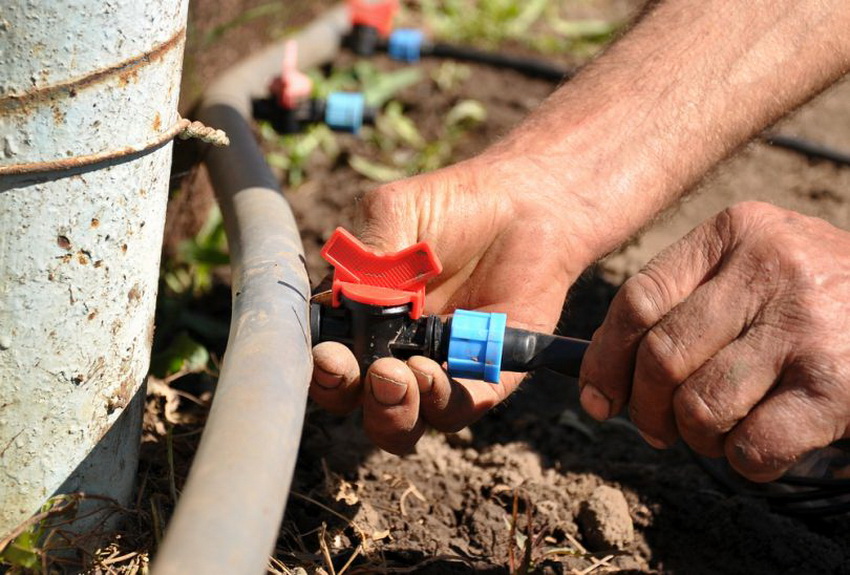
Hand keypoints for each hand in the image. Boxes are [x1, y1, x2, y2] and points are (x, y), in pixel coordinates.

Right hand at [309, 153, 590, 453]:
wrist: (525, 202)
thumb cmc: (453, 205)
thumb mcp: (395, 212)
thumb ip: (367, 255)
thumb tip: (345, 302)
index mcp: (360, 317)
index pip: (326, 357)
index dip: (320, 368)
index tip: (329, 355)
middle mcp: (392, 351)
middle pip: (356, 401)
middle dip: (350, 395)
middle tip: (367, 370)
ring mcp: (437, 368)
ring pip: (401, 422)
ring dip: (392, 411)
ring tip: (401, 374)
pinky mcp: (484, 377)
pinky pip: (456, 409)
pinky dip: (439, 401)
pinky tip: (434, 371)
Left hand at [580, 201, 849, 481]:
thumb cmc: (816, 297)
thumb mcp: (753, 269)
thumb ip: (684, 303)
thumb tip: (601, 380)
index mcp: (735, 232)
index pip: (638, 298)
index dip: (604, 358)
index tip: (597, 397)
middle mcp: (771, 268)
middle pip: (662, 355)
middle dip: (646, 408)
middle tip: (658, 427)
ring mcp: (808, 325)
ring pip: (700, 405)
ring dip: (696, 437)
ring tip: (716, 432)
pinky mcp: (838, 385)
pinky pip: (752, 444)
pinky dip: (742, 462)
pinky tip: (757, 448)